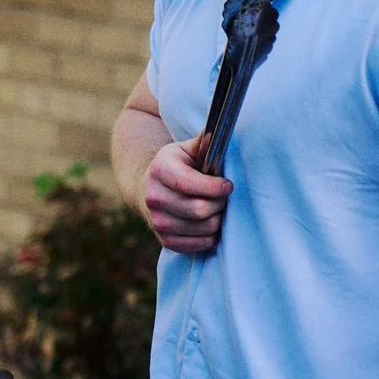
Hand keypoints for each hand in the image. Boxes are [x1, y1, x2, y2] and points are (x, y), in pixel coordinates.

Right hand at [143, 133, 231, 253]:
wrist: (150, 189)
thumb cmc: (177, 166)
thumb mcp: (186, 150)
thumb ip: (204, 143)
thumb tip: (218, 133)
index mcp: (159, 170)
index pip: (187, 183)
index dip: (213, 187)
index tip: (228, 185)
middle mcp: (153, 198)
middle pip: (199, 210)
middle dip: (219, 204)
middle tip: (224, 198)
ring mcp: (157, 222)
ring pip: (203, 228)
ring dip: (218, 220)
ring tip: (217, 209)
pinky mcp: (165, 240)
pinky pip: (200, 244)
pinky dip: (211, 235)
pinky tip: (209, 223)